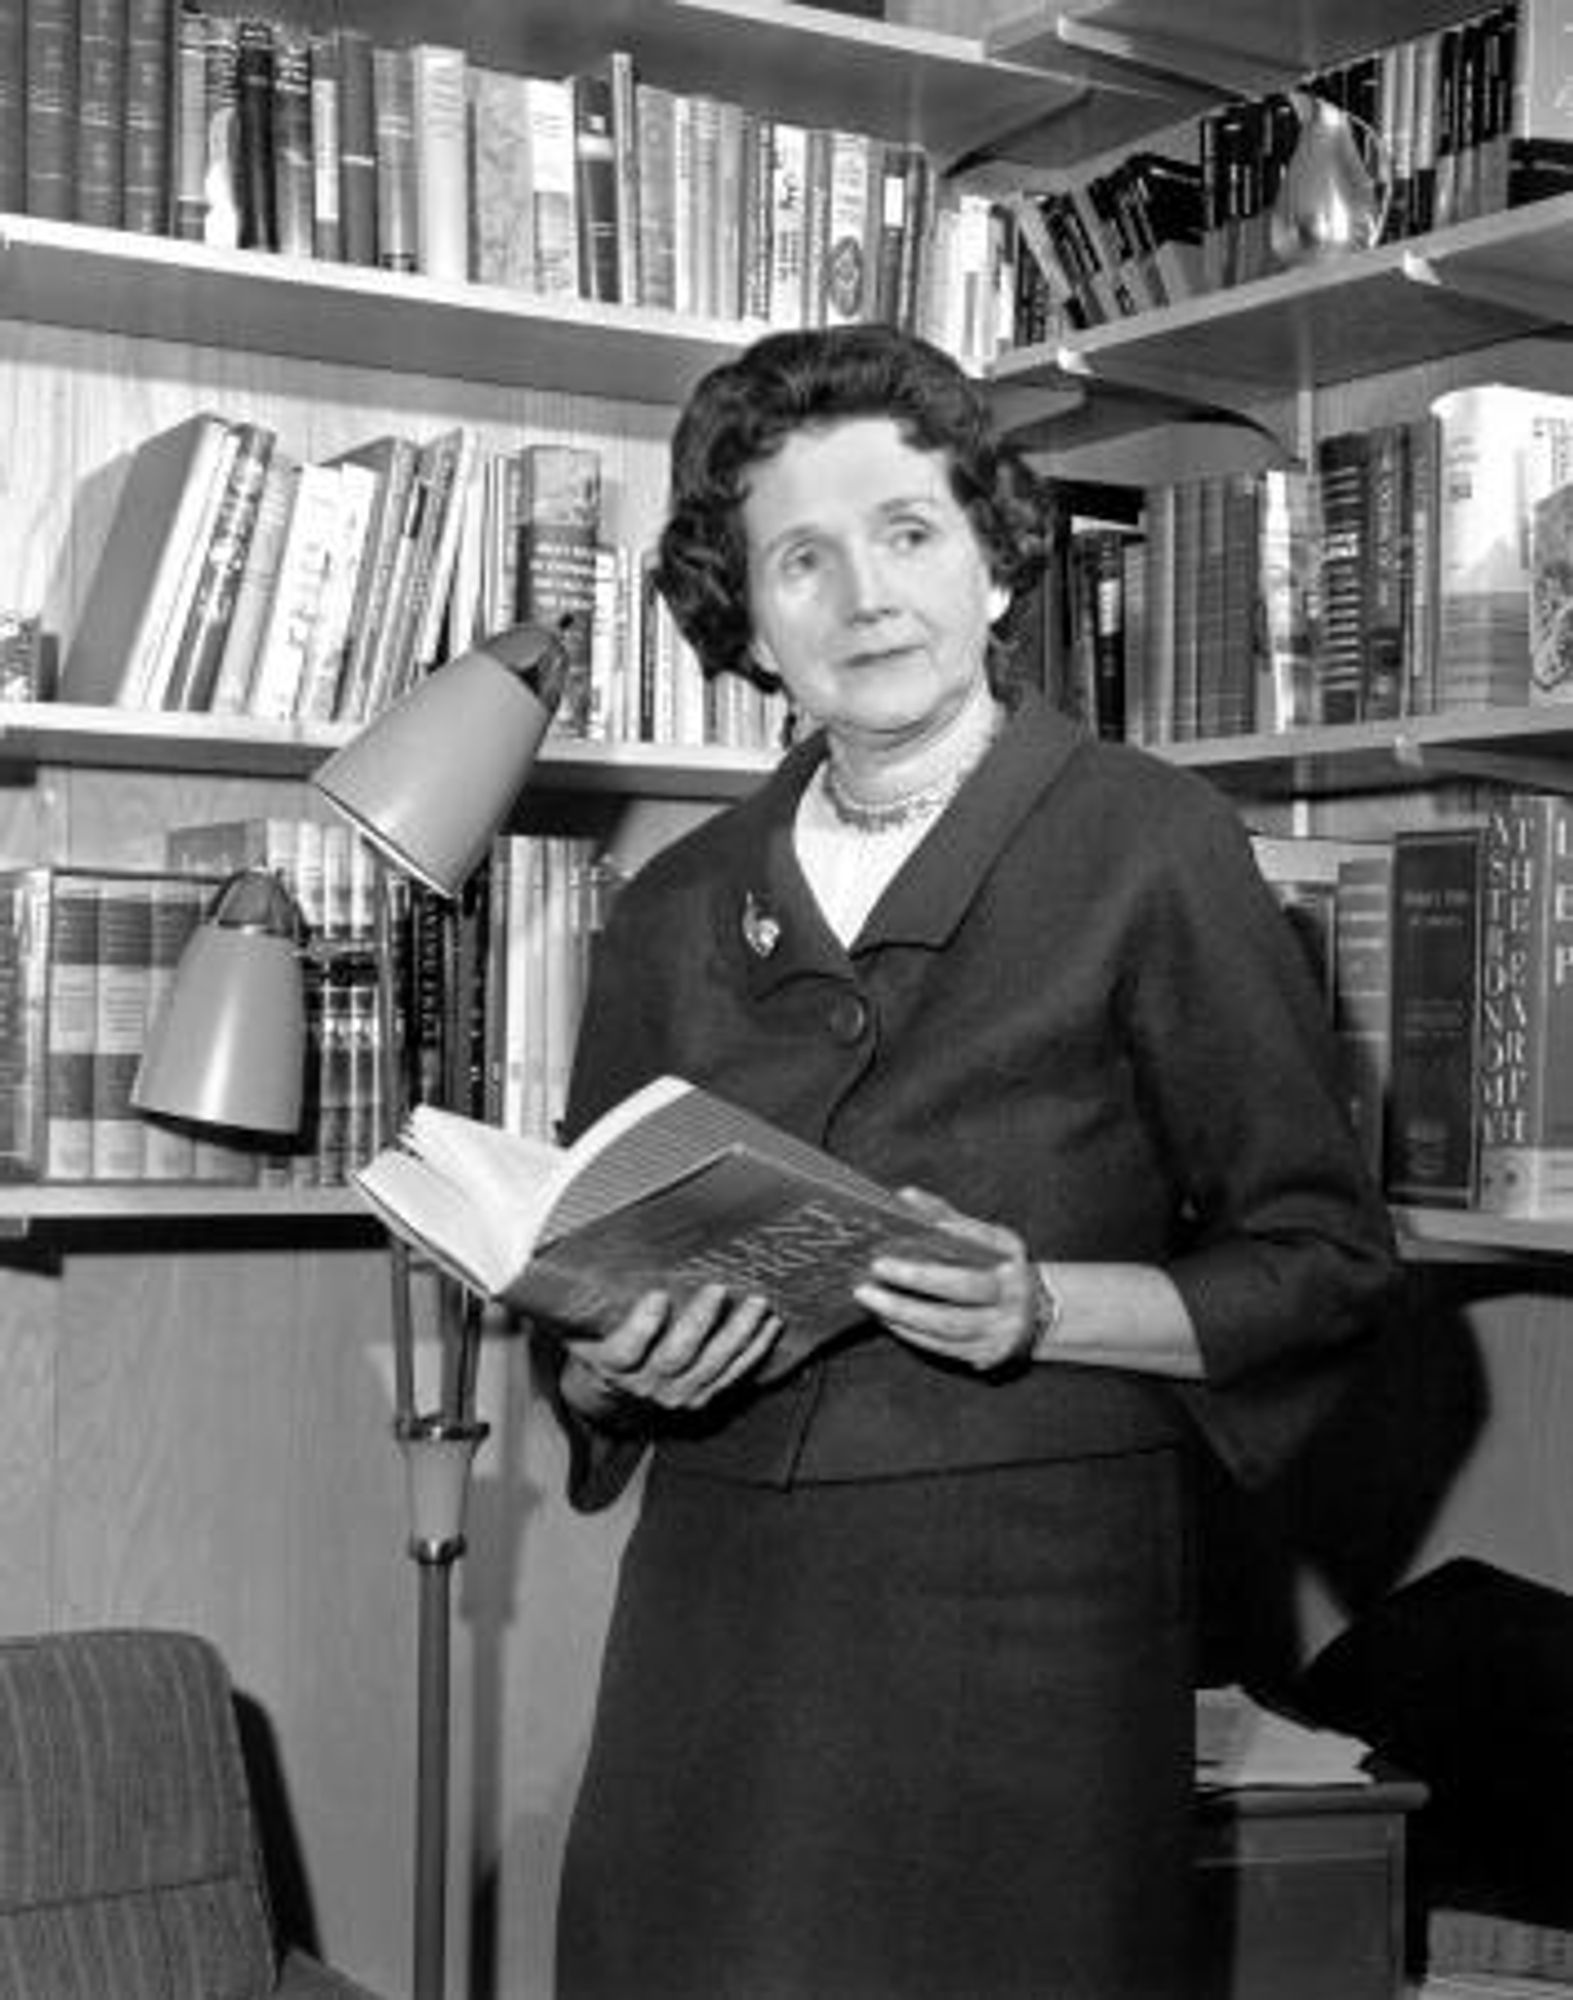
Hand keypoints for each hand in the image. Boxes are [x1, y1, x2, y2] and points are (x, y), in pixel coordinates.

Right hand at [561, 1283, 781, 1413]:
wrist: (610, 1390)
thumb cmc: (598, 1340)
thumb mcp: (581, 1321)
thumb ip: (585, 1296)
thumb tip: (582, 1251)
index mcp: (610, 1364)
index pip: (625, 1351)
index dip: (642, 1326)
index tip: (657, 1295)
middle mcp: (644, 1384)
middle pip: (675, 1357)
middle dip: (699, 1322)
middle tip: (717, 1290)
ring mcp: (676, 1394)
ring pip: (711, 1366)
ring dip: (737, 1334)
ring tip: (757, 1304)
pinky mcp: (702, 1396)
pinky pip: (732, 1375)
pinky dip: (753, 1350)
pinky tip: (769, 1326)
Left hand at [853, 1187, 1043, 1373]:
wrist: (1035, 1317)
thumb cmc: (998, 1269)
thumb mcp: (988, 1241)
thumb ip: (950, 1219)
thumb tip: (906, 1197)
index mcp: (1012, 1258)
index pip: (983, 1241)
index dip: (955, 1232)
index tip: (919, 1224)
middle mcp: (1011, 1294)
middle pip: (963, 1287)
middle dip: (917, 1277)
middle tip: (878, 1265)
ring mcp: (1000, 1329)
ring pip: (947, 1324)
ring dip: (903, 1311)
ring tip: (869, 1296)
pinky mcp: (984, 1355)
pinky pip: (941, 1345)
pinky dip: (909, 1331)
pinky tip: (885, 1317)